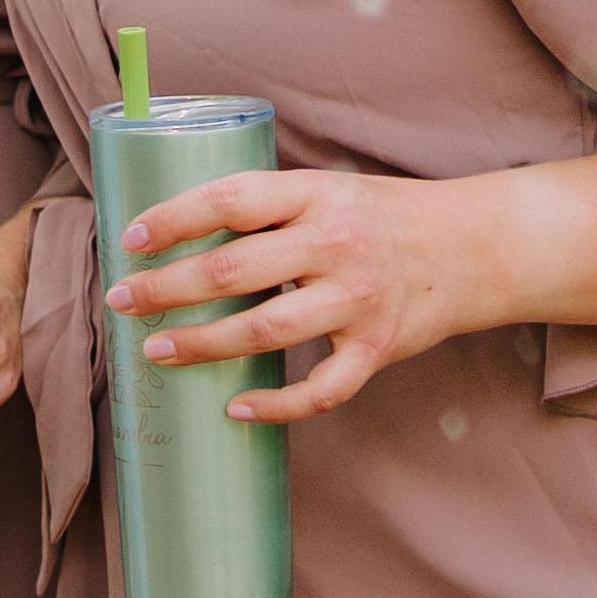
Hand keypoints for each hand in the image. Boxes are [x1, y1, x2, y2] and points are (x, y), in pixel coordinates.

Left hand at [102, 157, 569, 425]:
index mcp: (317, 195)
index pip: (231, 201)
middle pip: (233, 271)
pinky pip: (320, 390)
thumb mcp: (329, 190)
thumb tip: (177, 233)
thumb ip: (269, 209)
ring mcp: (359, 300)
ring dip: (201, 345)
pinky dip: (275, 405)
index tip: (129, 238)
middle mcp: (336, 245)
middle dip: (166, 289)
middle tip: (120, 300)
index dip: (173, 219)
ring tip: (155, 350)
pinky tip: (235, 407)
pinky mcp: (378, 348)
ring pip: (264, 331)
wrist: (476, 247)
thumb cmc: (382, 217)